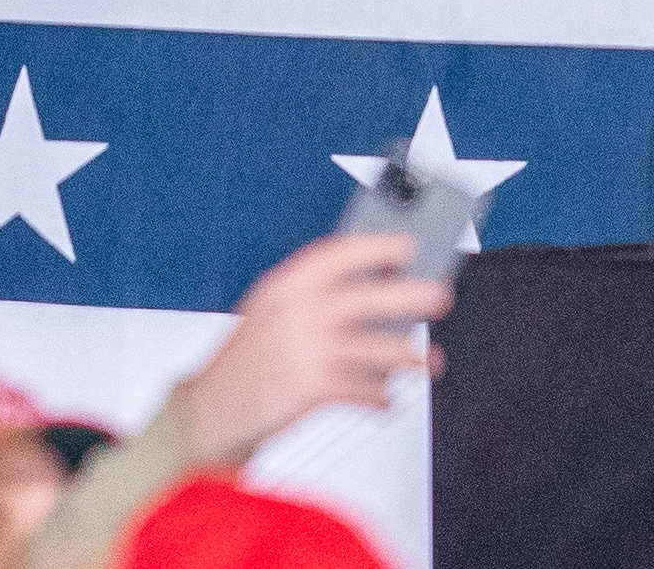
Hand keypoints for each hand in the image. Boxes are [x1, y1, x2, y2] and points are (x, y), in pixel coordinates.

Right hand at [171, 231, 451, 467]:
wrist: (213, 408)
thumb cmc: (247, 358)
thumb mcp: (269, 311)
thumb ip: (312, 297)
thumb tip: (375, 288)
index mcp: (283, 285)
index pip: (336, 254)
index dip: (376, 246)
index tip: (407, 245)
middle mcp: (297, 313)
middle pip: (368, 298)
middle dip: (410, 296)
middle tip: (439, 295)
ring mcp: (307, 351)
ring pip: (376, 349)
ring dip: (409, 357)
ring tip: (429, 362)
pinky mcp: (315, 389)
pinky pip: (365, 391)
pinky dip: (382, 397)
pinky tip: (388, 398)